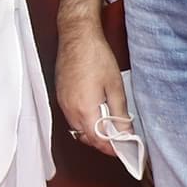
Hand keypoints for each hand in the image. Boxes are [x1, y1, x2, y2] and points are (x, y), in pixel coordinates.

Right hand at [55, 16, 126, 157]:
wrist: (78, 36)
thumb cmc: (95, 56)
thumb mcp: (115, 87)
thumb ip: (119, 114)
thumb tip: (125, 133)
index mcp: (84, 109)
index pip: (97, 140)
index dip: (111, 148)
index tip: (123, 149)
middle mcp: (70, 109)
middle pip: (86, 137)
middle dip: (102, 142)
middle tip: (119, 139)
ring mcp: (63, 102)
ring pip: (77, 128)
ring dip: (92, 132)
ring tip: (109, 125)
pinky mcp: (60, 95)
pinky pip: (71, 116)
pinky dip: (83, 120)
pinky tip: (95, 112)